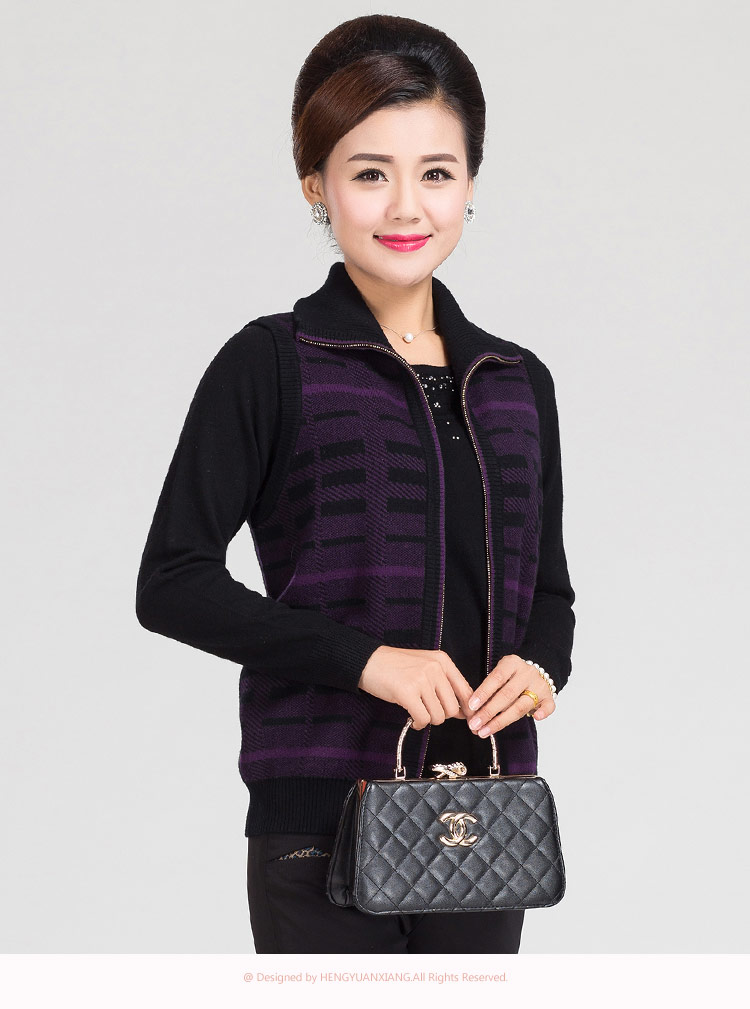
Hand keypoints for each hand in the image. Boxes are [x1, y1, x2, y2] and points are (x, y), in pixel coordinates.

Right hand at [358, 646, 474, 729]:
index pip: (465, 690)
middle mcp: (435, 668)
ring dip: (428, 720)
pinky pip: (423, 719)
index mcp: (442, 661)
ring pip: (439, 716)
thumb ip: (445, 684)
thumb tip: (464, 711)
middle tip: (428, 712)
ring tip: (417, 712)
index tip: (468, 720)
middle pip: (453, 708)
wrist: (368, 661)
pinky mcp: (407, 692)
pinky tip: (412, 719)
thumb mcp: (425, 666)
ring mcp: (421, 679)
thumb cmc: (396, 666)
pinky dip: (418, 724)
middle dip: (441, 716)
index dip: (468, 710)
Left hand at [465, 654, 555, 735]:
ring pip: (522, 706)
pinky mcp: (549, 697)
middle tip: (474, 724)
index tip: (471, 706)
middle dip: (488, 712)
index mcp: (512, 663)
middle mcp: (527, 673)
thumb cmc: (511, 677)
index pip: (496, 678)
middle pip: (507, 695)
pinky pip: (549, 706)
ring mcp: (540, 685)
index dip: (483, 693)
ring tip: (485, 731)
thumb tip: (472, 710)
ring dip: (502, 721)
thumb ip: (490, 688)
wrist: (537, 672)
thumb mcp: (500, 674)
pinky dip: (543, 712)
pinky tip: (536, 718)